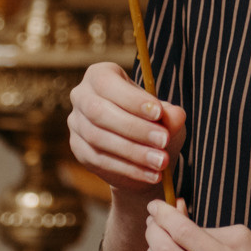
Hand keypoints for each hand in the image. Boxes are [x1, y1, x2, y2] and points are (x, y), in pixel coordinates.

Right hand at [68, 61, 183, 199]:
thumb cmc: (154, 123)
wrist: (142, 153)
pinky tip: (150, 174)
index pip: (108, 83)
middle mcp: (82, 96)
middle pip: (98, 111)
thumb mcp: (167, 116)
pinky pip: (99, 160)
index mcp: (100, 75)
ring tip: (161, 162)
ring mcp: (76, 124)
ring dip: (133, 152)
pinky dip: (128, 169)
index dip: (132, 99)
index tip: (159, 113)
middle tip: (163, 141)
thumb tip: (174, 116)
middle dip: (134, 128)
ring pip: (98, 138)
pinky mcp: (78, 149)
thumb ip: (170, 114)